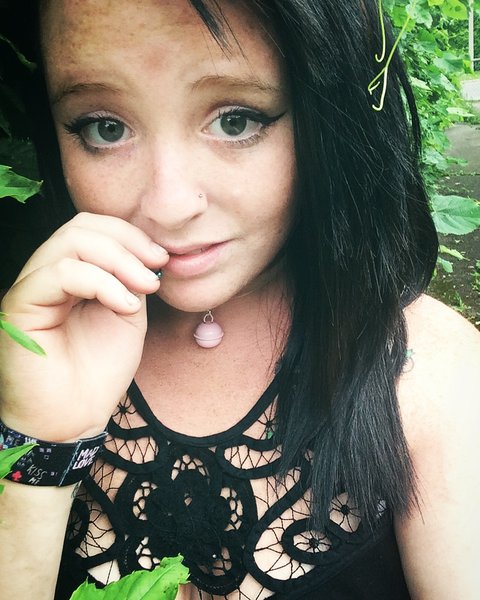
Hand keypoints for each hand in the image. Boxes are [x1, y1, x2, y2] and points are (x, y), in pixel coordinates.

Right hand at [0, 213, 167, 441]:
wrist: (74, 418)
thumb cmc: (99, 371)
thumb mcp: (128, 316)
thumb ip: (132, 282)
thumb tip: (146, 255)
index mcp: (71, 274)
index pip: (92, 228)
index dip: (130, 234)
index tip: (162, 258)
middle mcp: (47, 274)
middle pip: (81, 226)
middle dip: (127, 241)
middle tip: (156, 267)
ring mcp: (32, 288)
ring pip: (70, 242)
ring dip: (119, 260)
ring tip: (145, 287)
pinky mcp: (21, 306)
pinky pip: (61, 273)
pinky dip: (101, 283)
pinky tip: (124, 306)